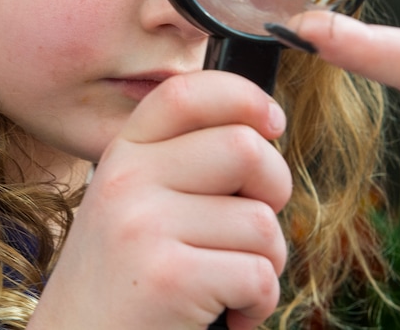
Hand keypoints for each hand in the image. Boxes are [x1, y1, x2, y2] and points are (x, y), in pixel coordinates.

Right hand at [30, 71, 290, 329]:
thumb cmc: (124, 278)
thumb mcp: (134, 201)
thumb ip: (181, 162)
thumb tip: (263, 134)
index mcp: (124, 152)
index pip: (187, 92)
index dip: (243, 96)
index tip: (273, 123)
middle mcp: (128, 177)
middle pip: (244, 147)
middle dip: (275, 189)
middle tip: (256, 227)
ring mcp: (143, 223)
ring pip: (260, 220)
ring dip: (267, 261)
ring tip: (231, 281)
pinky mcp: (167, 277)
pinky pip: (258, 274)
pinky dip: (260, 302)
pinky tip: (230, 314)